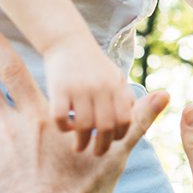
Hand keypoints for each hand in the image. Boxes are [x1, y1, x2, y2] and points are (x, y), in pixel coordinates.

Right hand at [43, 31, 134, 153]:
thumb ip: (123, 97)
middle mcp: (101, 87)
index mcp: (116, 85)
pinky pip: (62, 118)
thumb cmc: (93, 63)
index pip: (126, 118)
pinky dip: (63, 128)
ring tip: (79, 147)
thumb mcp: (114, 75)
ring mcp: (80, 88)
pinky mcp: (59, 89)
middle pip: (107, 125)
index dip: (120, 134)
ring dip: (82, 142)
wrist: (68, 40)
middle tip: (96, 153)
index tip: (112, 141)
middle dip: (102, 145)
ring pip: (85, 125)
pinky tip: (65, 129)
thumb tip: (132, 120)